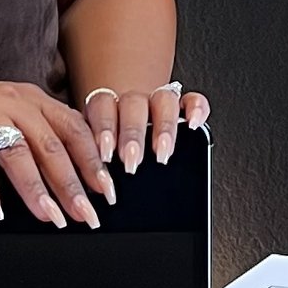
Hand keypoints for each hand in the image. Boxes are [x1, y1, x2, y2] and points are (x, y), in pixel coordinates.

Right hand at [0, 78, 111, 226]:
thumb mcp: (14, 115)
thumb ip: (43, 135)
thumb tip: (80, 175)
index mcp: (34, 99)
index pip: (73, 129)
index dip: (92, 161)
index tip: (107, 191)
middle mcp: (12, 101)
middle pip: (49, 145)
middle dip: (70, 184)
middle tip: (84, 215)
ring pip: (16, 151)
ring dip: (34, 188)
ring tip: (49, 216)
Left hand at [82, 81, 209, 172]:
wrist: (121, 146)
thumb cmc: (107, 156)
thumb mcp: (93, 158)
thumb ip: (92, 162)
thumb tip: (91, 188)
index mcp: (104, 107)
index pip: (103, 104)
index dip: (104, 126)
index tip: (105, 153)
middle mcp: (132, 101)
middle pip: (134, 104)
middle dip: (133, 133)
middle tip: (131, 160)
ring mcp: (158, 102)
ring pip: (164, 100)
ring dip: (163, 127)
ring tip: (162, 154)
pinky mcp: (183, 107)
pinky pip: (192, 100)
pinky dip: (197, 109)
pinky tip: (194, 125)